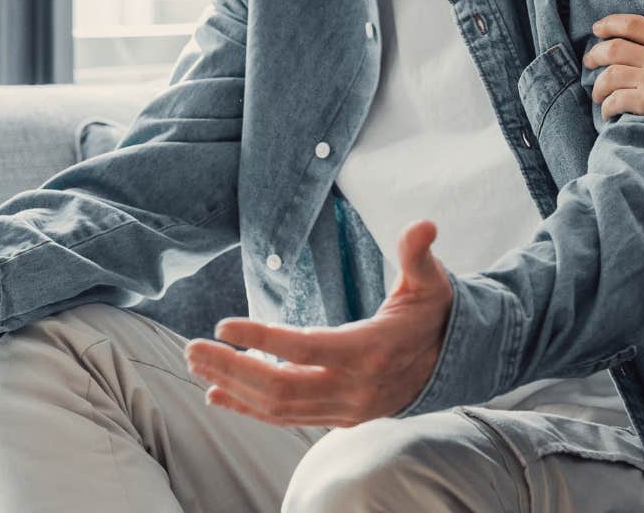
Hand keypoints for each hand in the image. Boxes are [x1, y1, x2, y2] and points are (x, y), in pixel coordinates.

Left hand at [184, 220, 451, 426]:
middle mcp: (354, 388)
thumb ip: (418, 254)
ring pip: (278, 406)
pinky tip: (218, 394)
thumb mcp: (431, 281)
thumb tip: (422, 225)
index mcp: (370, 350)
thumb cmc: (432, 314)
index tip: (222, 325)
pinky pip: (287, 418)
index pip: (305, 349)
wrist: (452, 363)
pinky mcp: (339, 418)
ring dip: (233, 386)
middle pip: (280, 386)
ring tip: (197, 364)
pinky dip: (249, 409)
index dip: (262, 340)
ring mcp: (345, 409)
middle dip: (231, 368)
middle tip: (191, 347)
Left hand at [585, 13, 643, 259]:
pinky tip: (608, 113)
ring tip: (596, 93)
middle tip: (588, 60)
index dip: (611, 23)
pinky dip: (607, 106)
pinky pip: (617, 100)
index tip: (598, 28)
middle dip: (596, 53)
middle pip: (615, 47)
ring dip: (598, 84)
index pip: (637, 24)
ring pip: (611, 74)